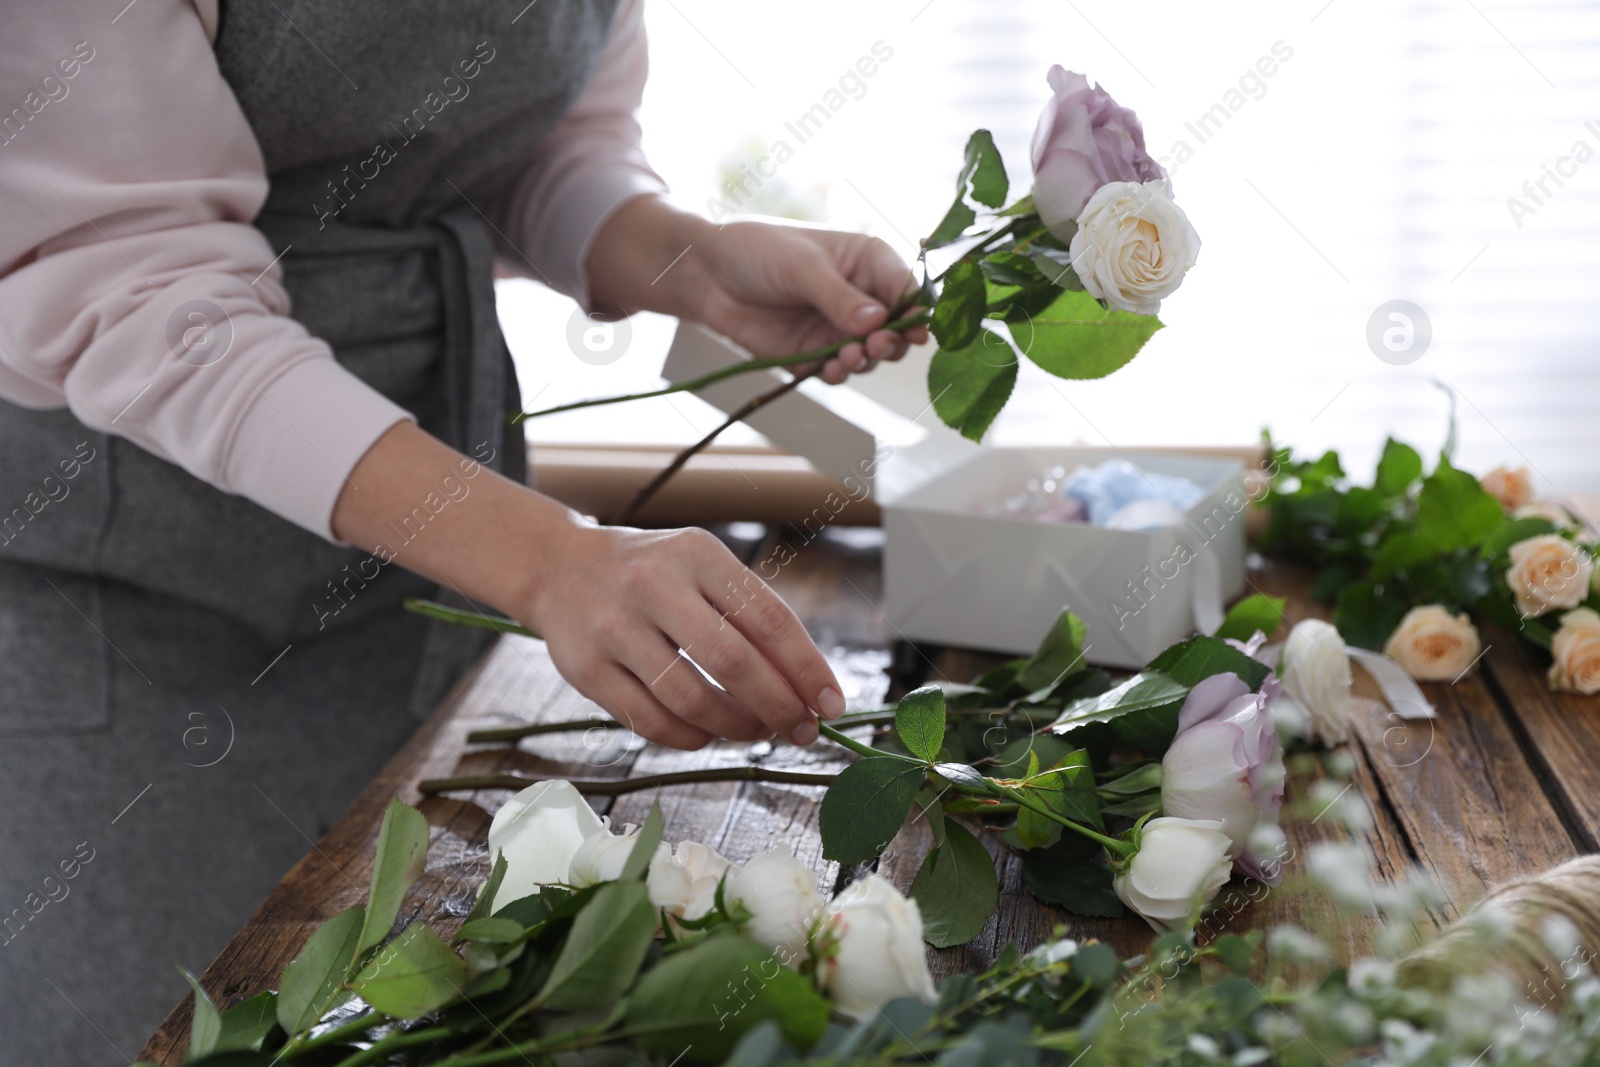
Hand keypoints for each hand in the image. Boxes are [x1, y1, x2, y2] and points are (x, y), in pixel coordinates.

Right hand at [523, 521, 846, 749]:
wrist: (560, 568)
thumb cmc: (652, 574)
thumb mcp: (702, 568)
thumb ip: (751, 616)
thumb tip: (809, 686)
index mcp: (696, 554)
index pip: (768, 618)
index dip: (807, 668)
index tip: (831, 703)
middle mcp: (652, 585)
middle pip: (733, 663)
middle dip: (779, 706)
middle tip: (801, 729)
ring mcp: (614, 628)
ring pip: (692, 700)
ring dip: (737, 727)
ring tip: (757, 730)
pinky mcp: (586, 669)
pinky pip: (651, 722)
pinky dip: (692, 738)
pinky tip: (710, 733)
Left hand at [685, 218, 930, 383]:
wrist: (706, 274)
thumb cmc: (757, 251)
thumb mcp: (802, 267)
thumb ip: (839, 297)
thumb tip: (877, 322)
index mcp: (868, 262)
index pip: (906, 289)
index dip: (916, 311)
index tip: (916, 330)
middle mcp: (860, 297)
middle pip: (896, 329)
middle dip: (893, 341)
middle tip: (877, 345)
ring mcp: (838, 327)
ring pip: (870, 355)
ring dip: (865, 360)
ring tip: (849, 356)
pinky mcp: (815, 353)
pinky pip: (838, 371)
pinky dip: (839, 373)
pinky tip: (830, 368)